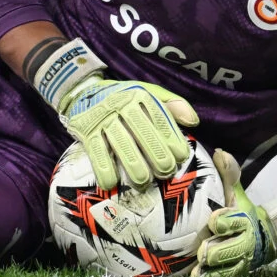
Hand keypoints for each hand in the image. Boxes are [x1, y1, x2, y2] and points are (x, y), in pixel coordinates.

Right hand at [59, 76, 198, 190]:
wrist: (83, 93)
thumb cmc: (123, 99)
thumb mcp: (148, 94)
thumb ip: (172, 105)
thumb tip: (193, 121)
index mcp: (140, 95)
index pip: (160, 118)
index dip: (173, 139)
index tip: (181, 157)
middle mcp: (121, 104)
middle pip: (143, 132)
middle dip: (157, 155)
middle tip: (166, 172)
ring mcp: (102, 118)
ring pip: (122, 144)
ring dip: (134, 167)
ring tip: (143, 183)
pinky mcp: (85, 130)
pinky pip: (96, 152)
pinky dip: (105, 170)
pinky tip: (112, 183)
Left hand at [192, 149, 276, 276]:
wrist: (263, 235)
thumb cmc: (242, 211)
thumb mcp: (237, 192)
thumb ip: (229, 174)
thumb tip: (219, 152)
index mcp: (244, 221)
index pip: (233, 222)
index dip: (223, 222)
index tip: (214, 221)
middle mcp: (244, 243)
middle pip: (228, 250)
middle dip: (214, 250)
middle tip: (202, 250)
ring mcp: (240, 260)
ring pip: (225, 269)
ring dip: (211, 269)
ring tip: (197, 270)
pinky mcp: (235, 272)